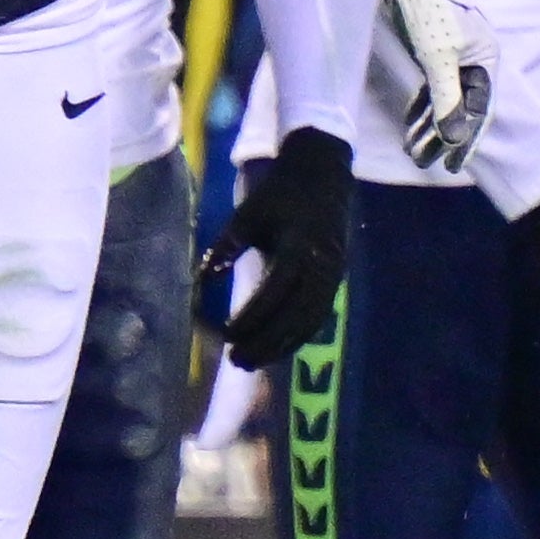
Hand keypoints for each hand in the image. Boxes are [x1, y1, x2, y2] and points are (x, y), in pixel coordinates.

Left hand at [206, 126, 351, 370]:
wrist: (323, 176)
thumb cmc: (280, 194)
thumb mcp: (249, 213)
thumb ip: (227, 245)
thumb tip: (204, 278)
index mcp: (300, 245)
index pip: (276, 290)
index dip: (252, 316)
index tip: (226, 334)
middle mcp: (322, 266)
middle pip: (296, 316)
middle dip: (266, 342)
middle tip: (235, 359)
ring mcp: (333, 276)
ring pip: (309, 322)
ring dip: (280, 346)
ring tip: (250, 361)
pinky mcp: (335, 282)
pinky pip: (316, 317)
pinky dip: (295, 337)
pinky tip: (273, 349)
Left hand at [381, 0, 493, 172]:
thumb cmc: (429, 12)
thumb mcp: (438, 58)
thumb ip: (447, 99)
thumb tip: (454, 138)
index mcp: (486, 64)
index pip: (478, 112)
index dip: (466, 141)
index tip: (453, 166)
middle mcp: (475, 64)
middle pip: (461, 110)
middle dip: (442, 138)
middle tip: (426, 163)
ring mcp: (454, 59)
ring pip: (443, 101)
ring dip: (428, 126)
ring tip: (412, 151)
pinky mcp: (434, 55)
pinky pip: (431, 89)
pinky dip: (420, 108)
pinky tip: (410, 127)